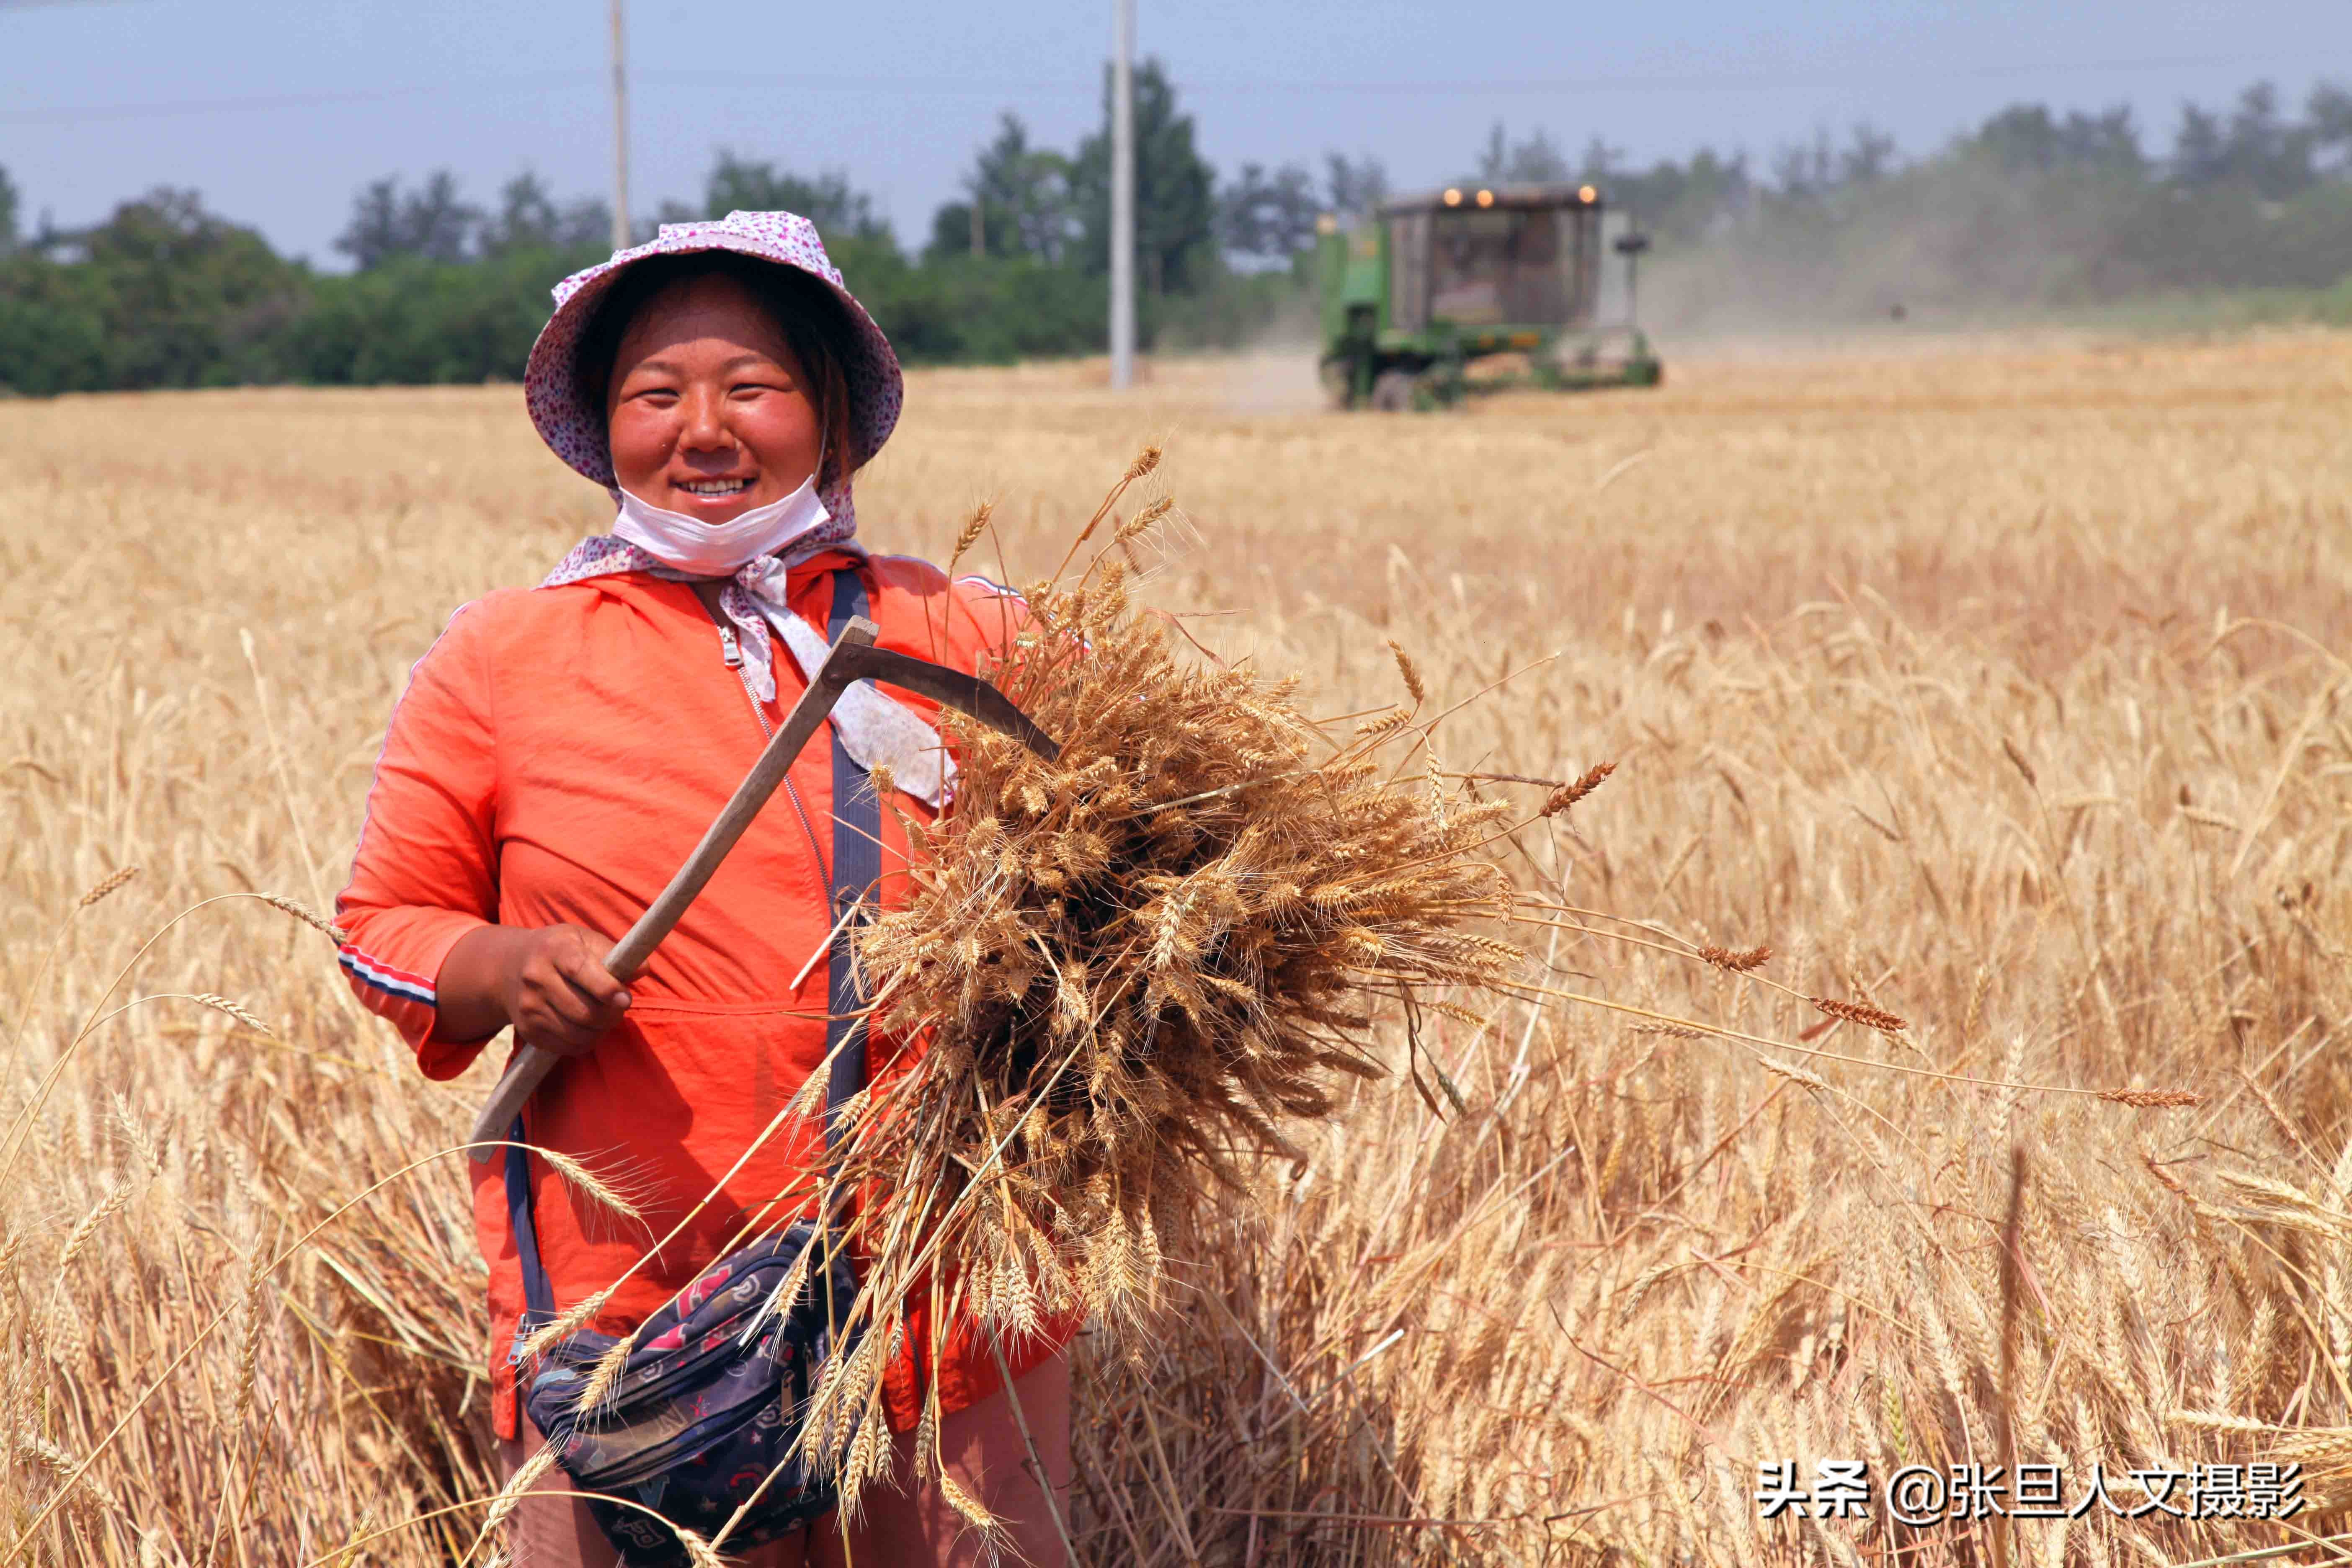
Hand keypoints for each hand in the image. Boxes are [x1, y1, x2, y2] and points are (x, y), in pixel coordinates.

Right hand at [500, 926, 630, 1055]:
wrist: (509, 968)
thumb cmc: (560, 951)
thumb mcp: (583, 939)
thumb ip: (613, 952)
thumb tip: (642, 969)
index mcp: (554, 949)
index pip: (580, 970)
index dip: (607, 989)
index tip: (625, 999)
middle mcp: (536, 978)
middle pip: (583, 1011)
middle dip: (611, 1015)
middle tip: (620, 1007)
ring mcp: (529, 1007)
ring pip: (577, 1034)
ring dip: (601, 1030)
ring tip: (606, 1016)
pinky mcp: (528, 1031)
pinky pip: (567, 1047)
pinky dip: (586, 1042)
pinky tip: (589, 1027)